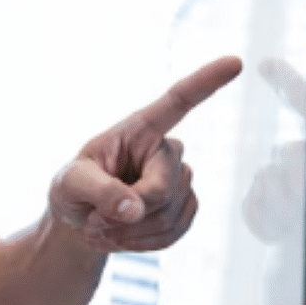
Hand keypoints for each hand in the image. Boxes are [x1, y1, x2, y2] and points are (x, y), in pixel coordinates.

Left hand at [48, 55, 241, 251]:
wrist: (81, 221)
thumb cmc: (72, 190)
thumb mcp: (69, 184)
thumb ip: (98, 191)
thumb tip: (135, 208)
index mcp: (139, 129)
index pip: (177, 102)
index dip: (206, 82)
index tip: (236, 61)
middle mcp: (166, 151)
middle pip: (164, 188)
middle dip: (127, 212)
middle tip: (94, 219)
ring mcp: (180, 179)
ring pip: (169, 215)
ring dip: (130, 232)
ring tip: (102, 227)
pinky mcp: (185, 208)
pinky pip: (174, 232)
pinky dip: (142, 243)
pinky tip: (121, 236)